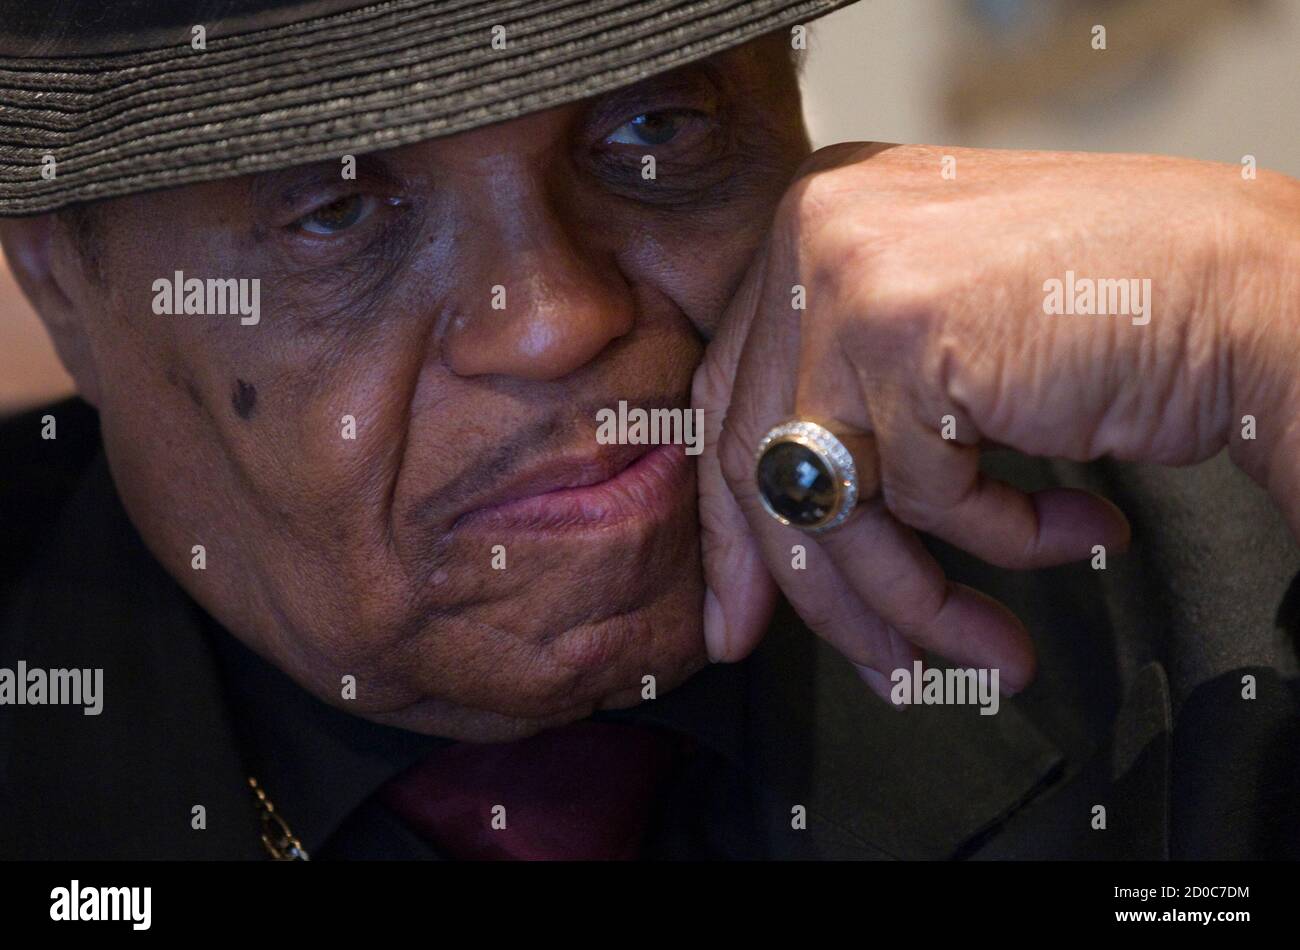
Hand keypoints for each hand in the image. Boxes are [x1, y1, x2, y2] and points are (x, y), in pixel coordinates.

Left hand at [692, 142, 1299, 697]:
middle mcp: (811, 236)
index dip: (734, 530)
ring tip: (989, 653)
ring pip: (835, 501)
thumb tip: (797, 525)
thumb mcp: (942, 345)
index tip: (744, 617)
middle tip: (880, 674)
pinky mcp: (909, 338)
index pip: (729, 402)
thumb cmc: (1119, 311)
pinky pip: (926, 499)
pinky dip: (1004, 540)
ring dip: (917, 602)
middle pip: (763, 463)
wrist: (1255, 282)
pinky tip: (1076, 533)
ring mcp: (851, 281)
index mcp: (810, 227)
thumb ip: (855, 407)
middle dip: (825, 596)